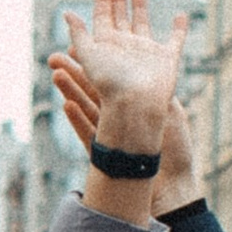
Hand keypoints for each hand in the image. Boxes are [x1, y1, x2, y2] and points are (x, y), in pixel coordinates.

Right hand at [52, 47, 199, 216]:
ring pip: (86, 108)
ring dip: (70, 91)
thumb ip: (156, 89)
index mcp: (134, 103)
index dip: (96, 63)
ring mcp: (110, 134)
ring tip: (56, 74)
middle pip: (92, 90)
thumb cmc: (177, 149)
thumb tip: (149, 63)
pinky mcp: (104, 153)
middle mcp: (119, 116)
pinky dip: (77, 120)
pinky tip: (66, 106)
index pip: (112, 79)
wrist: (175, 185)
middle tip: (55, 57)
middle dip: (74, 73)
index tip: (79, 47)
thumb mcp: (170, 111)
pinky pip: (87, 135)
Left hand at [61, 0, 184, 156]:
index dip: (102, 0)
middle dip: (118, 0)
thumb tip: (67, 13)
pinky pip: (175, 40)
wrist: (137, 107)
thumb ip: (80, 34)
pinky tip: (180, 15)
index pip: (102, 17)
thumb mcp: (89, 56)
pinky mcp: (167, 59)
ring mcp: (147, 52)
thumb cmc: (110, 85)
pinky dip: (179, 29)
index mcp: (106, 45)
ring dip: (140, 6)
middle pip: (120, 17)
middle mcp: (125, 47)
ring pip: (143, 23)